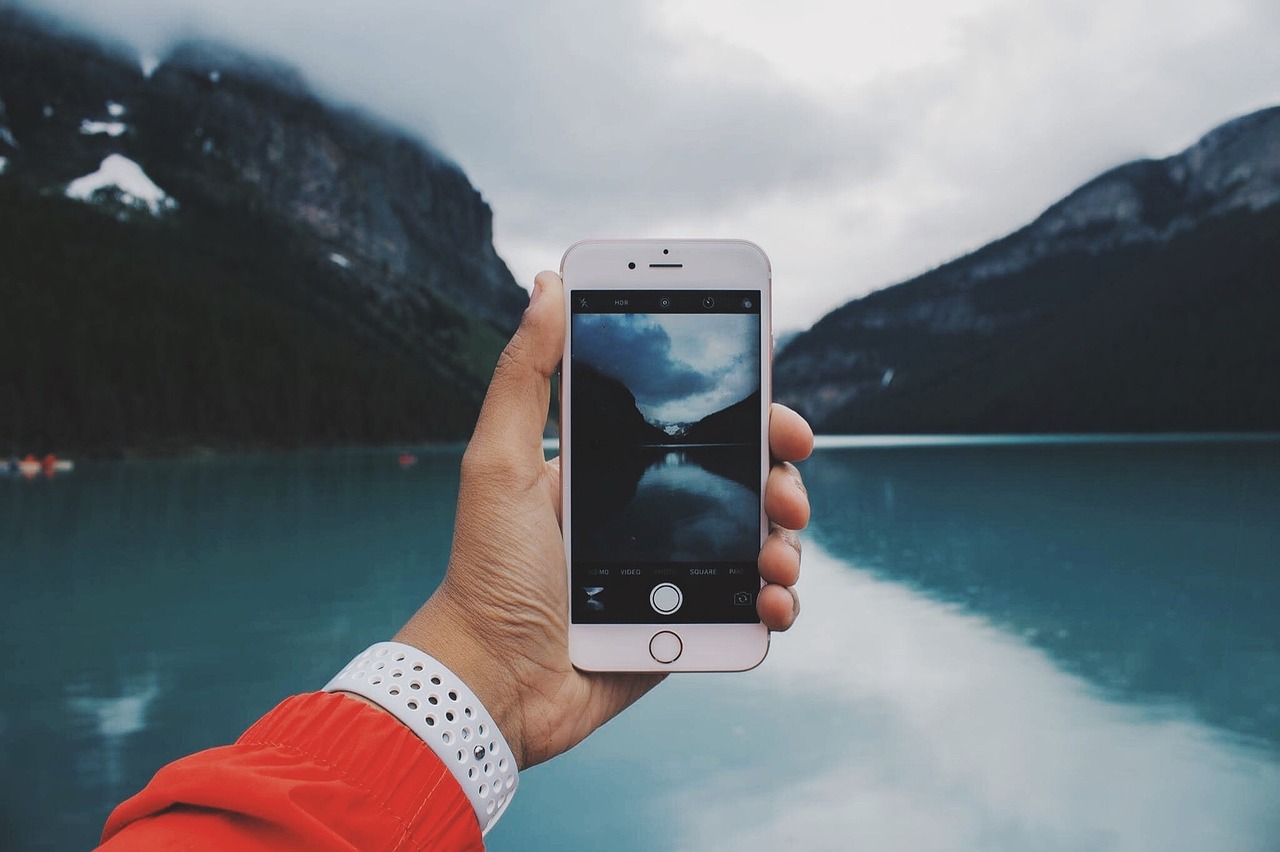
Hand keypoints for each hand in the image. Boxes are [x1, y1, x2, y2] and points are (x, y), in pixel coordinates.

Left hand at [395, 271, 812, 768]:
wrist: (492, 682)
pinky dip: (775, 604)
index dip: (745, 414)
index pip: (693, 427)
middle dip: (780, 477)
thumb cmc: (486, 572)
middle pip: (741, 482)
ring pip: (756, 543)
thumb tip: (547, 282)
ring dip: (786, 541)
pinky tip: (770, 603)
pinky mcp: (684, 629)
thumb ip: (525, 376)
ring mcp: (671, 575)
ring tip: (778, 556)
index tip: (777, 407)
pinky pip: (748, 609)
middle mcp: (649, 517)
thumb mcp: (498, 462)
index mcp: (613, 472)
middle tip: (787, 484)